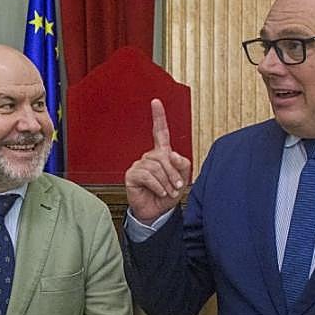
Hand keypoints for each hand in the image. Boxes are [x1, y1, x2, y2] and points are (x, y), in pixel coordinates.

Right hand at [124, 99, 191, 224]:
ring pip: (157, 167)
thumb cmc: (168, 195)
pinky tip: (160, 192)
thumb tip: (172, 155)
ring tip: (168, 192)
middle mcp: (149, 157)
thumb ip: (182, 165)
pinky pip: (147, 176)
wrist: (157, 213)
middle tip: (177, 187)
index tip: (156, 102)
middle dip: (173, 173)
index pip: (160, 132)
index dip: (158, 116)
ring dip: (167, 182)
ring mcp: (139, 165)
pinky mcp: (132, 175)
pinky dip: (158, 186)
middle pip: (164, 156)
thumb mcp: (182, 179)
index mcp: (161, 154)